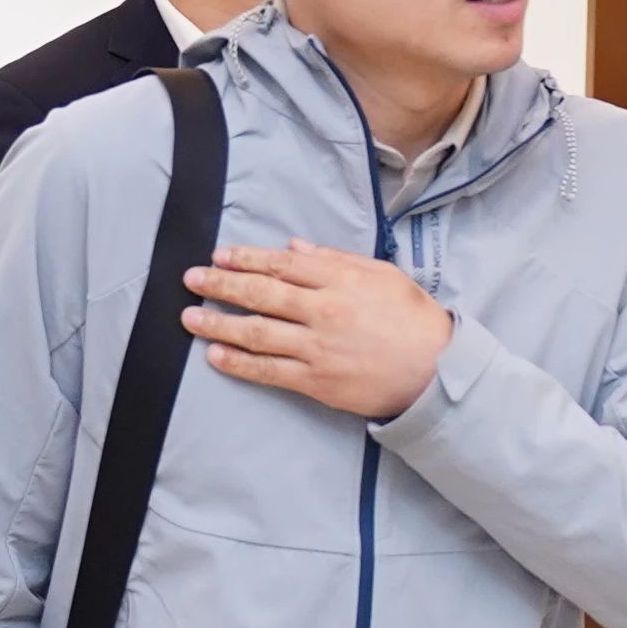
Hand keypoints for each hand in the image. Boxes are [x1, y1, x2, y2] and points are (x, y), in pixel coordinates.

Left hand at [182, 238, 455, 420]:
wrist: (436, 371)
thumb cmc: (413, 319)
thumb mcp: (382, 275)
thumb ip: (335, 259)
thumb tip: (294, 247)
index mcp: (340, 280)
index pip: (281, 265)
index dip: (247, 259)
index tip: (220, 256)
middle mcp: (323, 311)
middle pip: (261, 294)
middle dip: (222, 285)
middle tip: (192, 279)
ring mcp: (317, 348)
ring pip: (256, 332)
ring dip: (219, 323)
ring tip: (190, 317)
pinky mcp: (316, 380)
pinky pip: (268, 370)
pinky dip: (239, 362)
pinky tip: (216, 355)